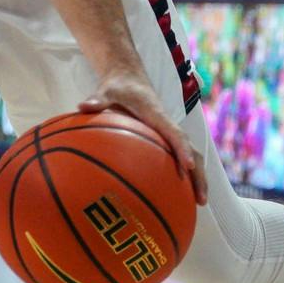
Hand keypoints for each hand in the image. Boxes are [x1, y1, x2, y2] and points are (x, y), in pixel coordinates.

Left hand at [77, 70, 205, 203]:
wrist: (129, 78)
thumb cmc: (119, 87)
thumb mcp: (106, 90)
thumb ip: (97, 100)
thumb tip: (82, 106)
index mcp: (157, 114)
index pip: (174, 133)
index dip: (182, 149)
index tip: (188, 167)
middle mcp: (168, 125)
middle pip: (190, 150)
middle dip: (198, 174)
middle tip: (200, 200)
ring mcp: (168, 132)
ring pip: (189, 155)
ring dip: (197, 177)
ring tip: (198, 204)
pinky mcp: (165, 138)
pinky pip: (178, 156)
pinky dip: (184, 174)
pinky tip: (177, 195)